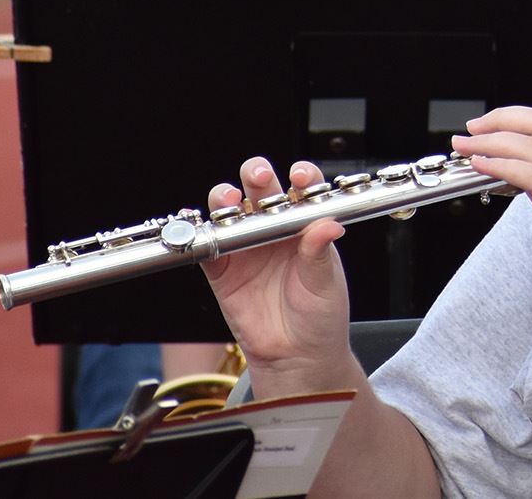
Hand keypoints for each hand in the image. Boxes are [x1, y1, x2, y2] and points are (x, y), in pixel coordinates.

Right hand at [200, 157, 357, 391]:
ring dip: (225, 198)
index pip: (303, 190)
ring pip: (230, 211)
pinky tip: (206, 230)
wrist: (296, 357)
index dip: (300, 176)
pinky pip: (208, 246)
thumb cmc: (320, 316)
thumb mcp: (325, 283)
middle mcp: (275, 230)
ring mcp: (247, 247)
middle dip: (257, 174)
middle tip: (260, 178)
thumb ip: (319, 253)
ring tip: (229, 201)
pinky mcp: (223, 270)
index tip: (300, 176)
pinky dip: (202, 235)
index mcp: (306, 226)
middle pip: (261, 190)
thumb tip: (329, 225)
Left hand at [454, 107, 531, 294]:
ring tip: (465, 147)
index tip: (499, 121)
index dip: (524, 114)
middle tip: (472, 128)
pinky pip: (527, 170)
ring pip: (526, 142)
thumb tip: (527, 176)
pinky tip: (481, 165)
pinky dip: (499, 164)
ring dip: (488, 142)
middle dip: (499, 119)